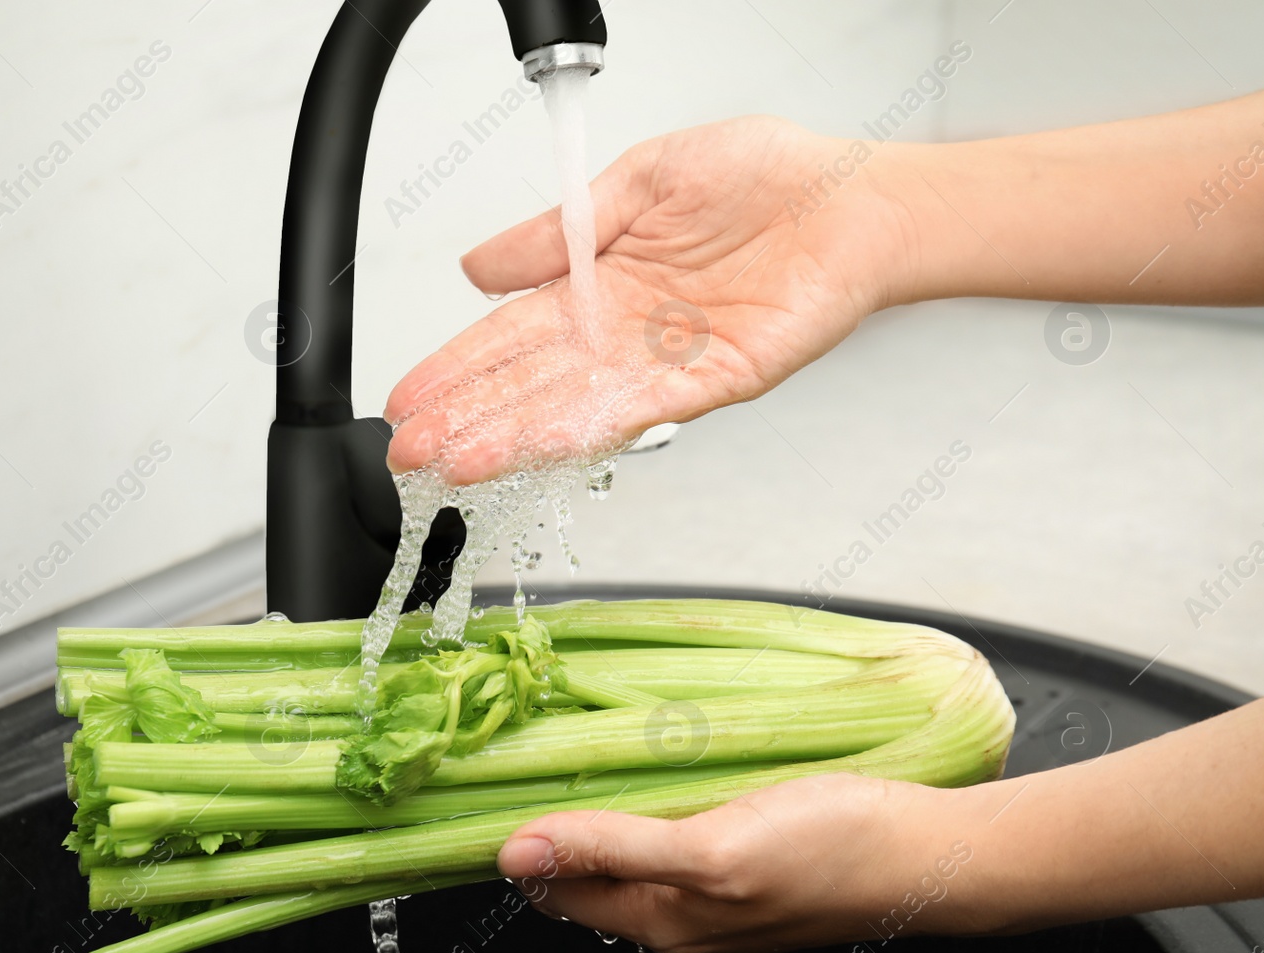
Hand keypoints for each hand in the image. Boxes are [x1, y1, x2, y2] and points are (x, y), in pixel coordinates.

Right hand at [385, 116, 923, 484]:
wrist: (855, 197)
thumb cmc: (766, 177)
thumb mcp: (642, 178)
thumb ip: (561, 230)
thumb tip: (479, 266)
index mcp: (599, 283)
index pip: (508, 335)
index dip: (455, 367)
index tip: (408, 399)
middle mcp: (624, 333)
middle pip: (529, 384)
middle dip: (467, 419)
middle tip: (411, 452)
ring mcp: (665, 363)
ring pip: (574, 408)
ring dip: (514, 438)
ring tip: (459, 464)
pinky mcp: (715, 381)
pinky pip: (643, 410)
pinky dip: (590, 428)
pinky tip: (541, 443)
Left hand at [495, 773, 974, 952]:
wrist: (931, 854)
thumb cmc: (833, 851)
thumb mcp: (711, 848)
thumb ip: (613, 849)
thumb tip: (517, 850)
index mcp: (660, 921)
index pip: (553, 887)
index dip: (519, 841)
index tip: (488, 784)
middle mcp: (680, 918)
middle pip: (588, 873)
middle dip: (554, 824)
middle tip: (527, 753)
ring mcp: (715, 895)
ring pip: (631, 854)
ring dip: (601, 811)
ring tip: (578, 754)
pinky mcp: (748, 865)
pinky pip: (674, 838)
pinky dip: (649, 805)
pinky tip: (657, 769)